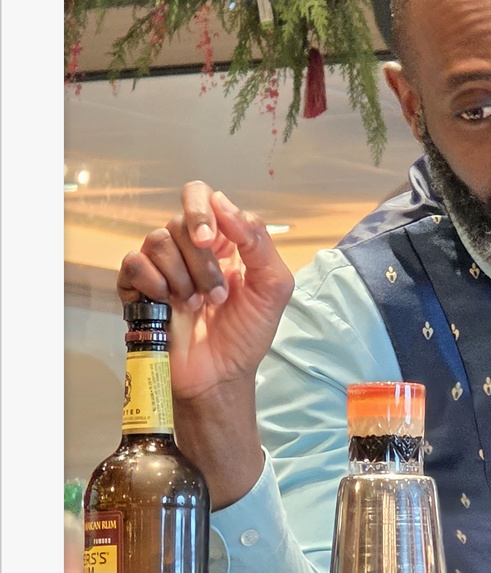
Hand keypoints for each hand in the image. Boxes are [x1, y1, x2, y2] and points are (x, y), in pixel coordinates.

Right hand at [117, 182, 293, 400]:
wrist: (220, 375)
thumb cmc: (247, 334)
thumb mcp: (273, 287)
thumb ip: (258, 242)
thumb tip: (224, 203)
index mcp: (222, 240)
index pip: (202, 196)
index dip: (203, 210)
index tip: (210, 239)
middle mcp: (189, 247)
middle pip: (181, 220)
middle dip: (201, 260)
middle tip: (216, 295)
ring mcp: (162, 266)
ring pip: (159, 239)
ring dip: (183, 278)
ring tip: (197, 307)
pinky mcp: (139, 287)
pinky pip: (135, 262)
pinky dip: (154, 282)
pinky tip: (169, 304)